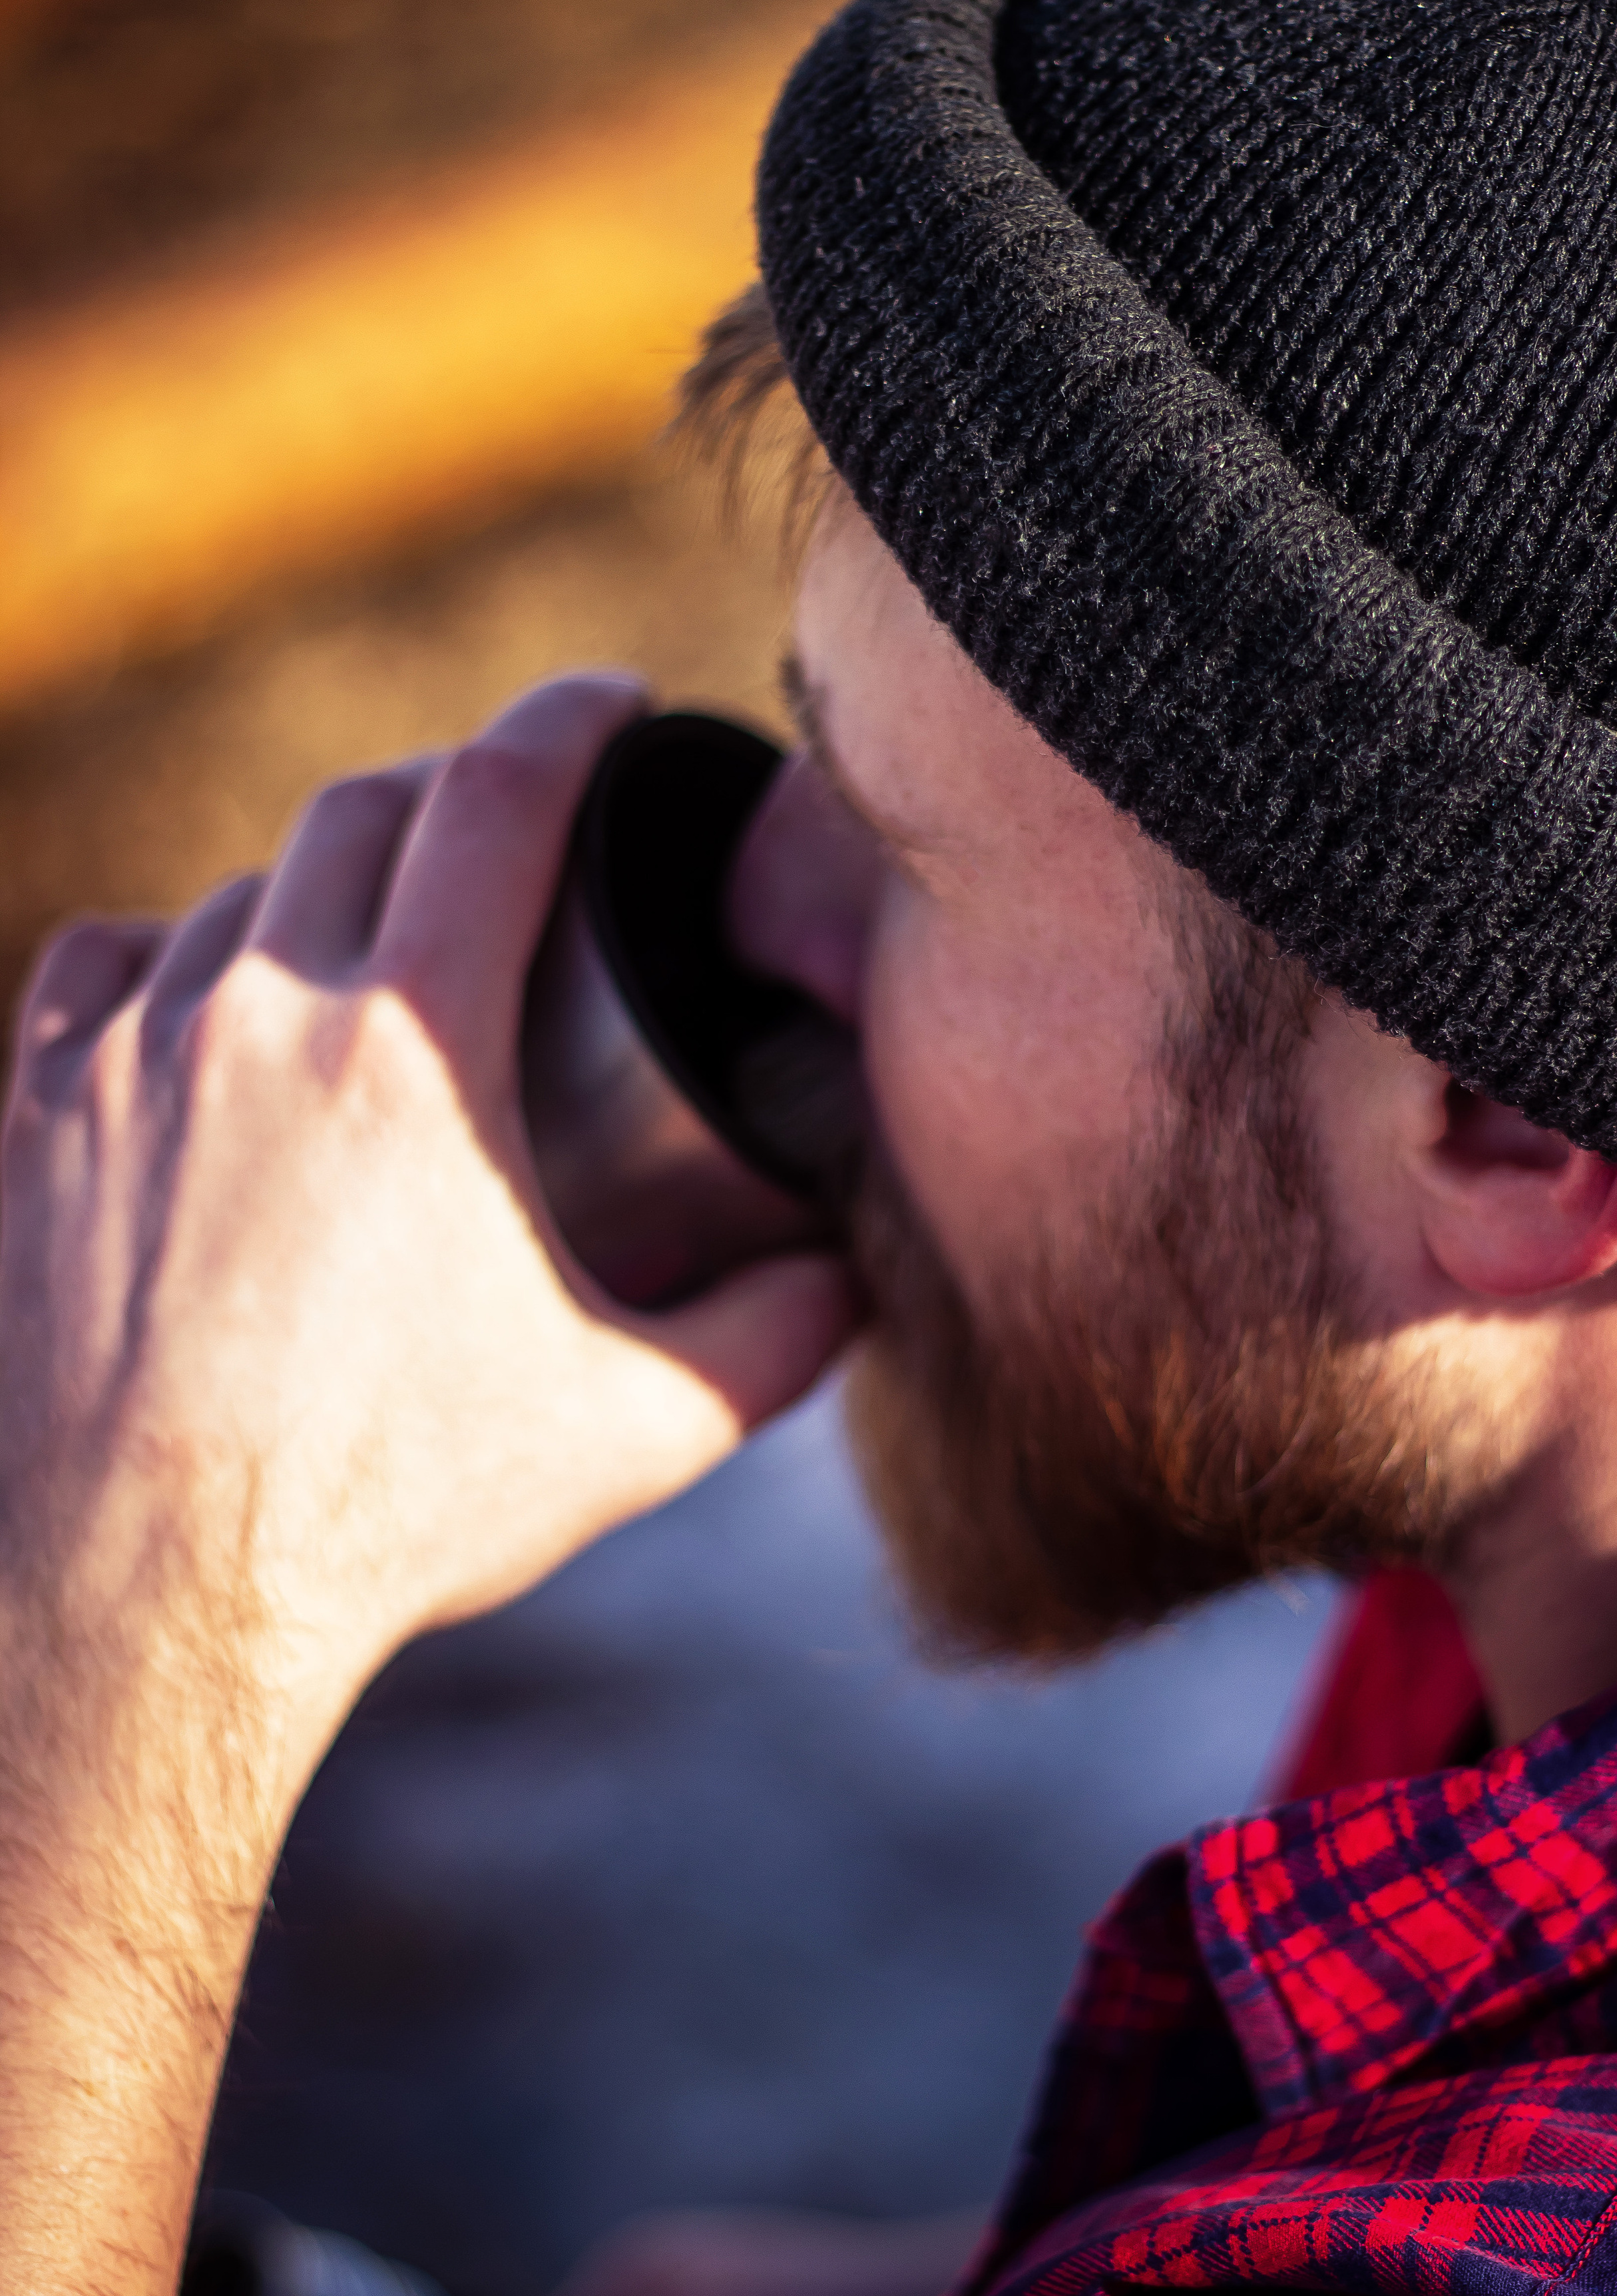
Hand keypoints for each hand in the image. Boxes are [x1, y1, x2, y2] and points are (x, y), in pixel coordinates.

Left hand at [0, 672, 859, 2295]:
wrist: (147, 1592)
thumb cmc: (388, 1507)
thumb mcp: (629, 1429)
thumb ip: (771, 1342)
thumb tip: (856, 1285)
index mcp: (418, 1043)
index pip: (504, 792)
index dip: (573, 718)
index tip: (613, 703)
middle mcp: (260, 1011)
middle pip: (365, 809)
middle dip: (455, 791)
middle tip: (511, 830)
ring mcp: (130, 1057)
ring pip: (237, 893)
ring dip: (321, 892)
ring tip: (377, 951)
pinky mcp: (35, 1123)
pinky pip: (97, 968)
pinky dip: (167, 957)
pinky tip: (202, 998)